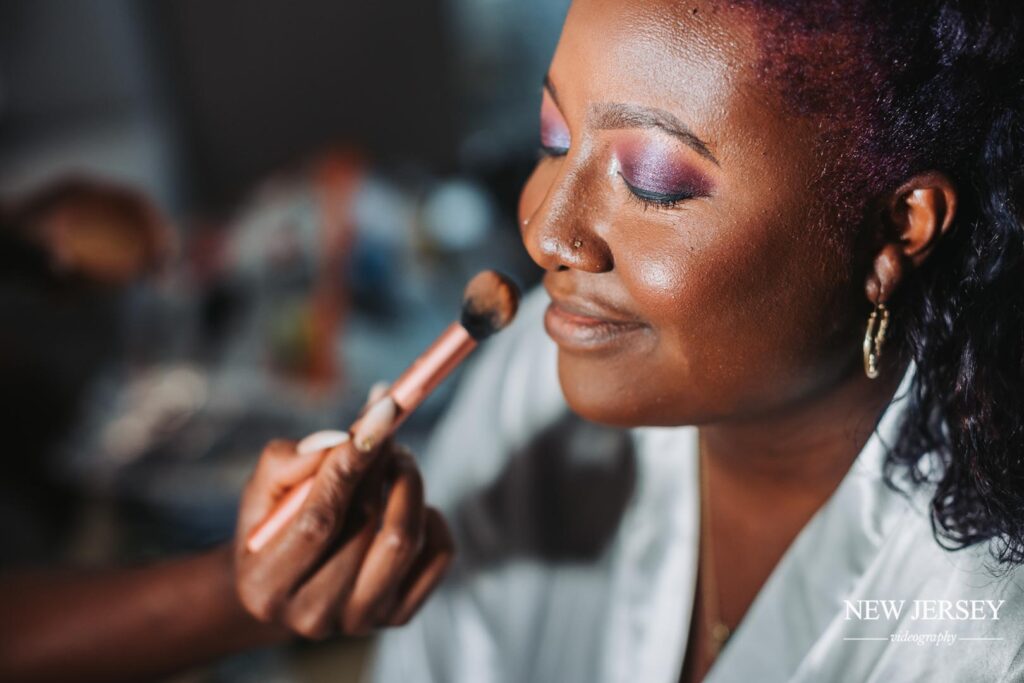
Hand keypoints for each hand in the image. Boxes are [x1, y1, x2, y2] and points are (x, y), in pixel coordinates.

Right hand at [232, 393, 453, 638]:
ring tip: (397, 460)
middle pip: (366, 529)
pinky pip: (437, 555)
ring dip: (408, 484)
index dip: (348, 467)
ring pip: (405, 541)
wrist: (289, 584)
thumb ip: (290, 461)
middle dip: (381, 466)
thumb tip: (346, 439)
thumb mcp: (263, 490)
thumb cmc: (273, 526)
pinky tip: (407, 504)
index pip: (317, 523)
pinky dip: (431, 517)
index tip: (378, 417)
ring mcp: (359, 621)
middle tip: (385, 429)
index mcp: (265, 586)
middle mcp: (312, 615)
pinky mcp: (398, 616)